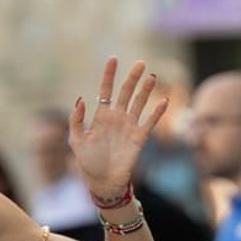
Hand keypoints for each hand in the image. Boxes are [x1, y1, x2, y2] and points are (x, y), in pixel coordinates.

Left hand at [69, 58, 168, 198]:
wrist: (103, 182)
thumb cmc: (88, 162)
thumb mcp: (76, 141)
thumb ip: (76, 121)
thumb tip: (81, 99)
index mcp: (101, 116)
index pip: (106, 91)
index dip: (109, 75)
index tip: (113, 58)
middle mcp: (117, 118)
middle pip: (126, 93)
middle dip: (132, 77)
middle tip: (140, 63)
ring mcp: (129, 127)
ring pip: (139, 103)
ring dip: (146, 90)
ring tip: (152, 77)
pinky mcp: (139, 138)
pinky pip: (150, 122)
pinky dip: (157, 112)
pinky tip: (164, 101)